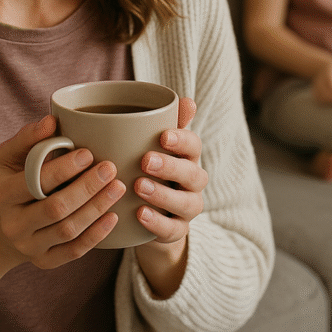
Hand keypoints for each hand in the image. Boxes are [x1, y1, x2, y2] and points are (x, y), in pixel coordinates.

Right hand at [0, 115, 125, 269]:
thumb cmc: (10, 181)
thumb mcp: (8, 157)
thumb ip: (27, 137)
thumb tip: (51, 120)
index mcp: (2, 195)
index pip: (35, 182)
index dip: (63, 169)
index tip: (88, 153)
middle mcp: (13, 225)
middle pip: (55, 208)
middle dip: (87, 188)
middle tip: (110, 168)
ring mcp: (28, 247)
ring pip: (68, 230)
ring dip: (96, 208)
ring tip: (118, 187)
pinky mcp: (44, 262)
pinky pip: (73, 252)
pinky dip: (96, 235)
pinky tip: (113, 216)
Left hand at [133, 98, 207, 297]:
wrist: (148, 214)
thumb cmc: (149, 169)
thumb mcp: (153, 145)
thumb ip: (165, 122)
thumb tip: (186, 100)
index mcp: (187, 156)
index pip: (193, 145)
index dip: (182, 140)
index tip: (163, 136)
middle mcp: (192, 182)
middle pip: (193, 173)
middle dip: (170, 166)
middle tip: (145, 160)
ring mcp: (187, 208)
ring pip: (186, 203)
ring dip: (163, 194)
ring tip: (138, 186)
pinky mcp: (176, 231)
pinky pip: (172, 229)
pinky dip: (158, 222)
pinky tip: (140, 214)